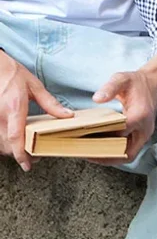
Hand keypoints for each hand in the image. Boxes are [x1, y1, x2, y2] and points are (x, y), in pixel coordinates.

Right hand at [0, 51, 72, 171]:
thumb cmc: (12, 73)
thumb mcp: (34, 86)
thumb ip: (50, 103)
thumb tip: (67, 115)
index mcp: (14, 107)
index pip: (16, 137)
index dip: (21, 154)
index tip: (27, 165)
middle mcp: (0, 115)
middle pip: (7, 144)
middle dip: (19, 154)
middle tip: (32, 157)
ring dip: (11, 149)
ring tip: (24, 149)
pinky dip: (3, 141)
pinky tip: (13, 140)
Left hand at [90, 54, 156, 164]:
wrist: (153, 85)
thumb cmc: (136, 82)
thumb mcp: (122, 79)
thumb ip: (110, 88)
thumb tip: (96, 99)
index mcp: (140, 115)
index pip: (119, 134)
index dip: (101, 139)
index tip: (83, 140)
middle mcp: (144, 129)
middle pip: (124, 152)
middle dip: (103, 155)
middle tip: (83, 152)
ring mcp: (144, 135)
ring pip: (126, 156)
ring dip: (108, 157)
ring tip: (88, 153)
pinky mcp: (141, 137)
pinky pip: (127, 152)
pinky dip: (113, 154)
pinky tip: (98, 148)